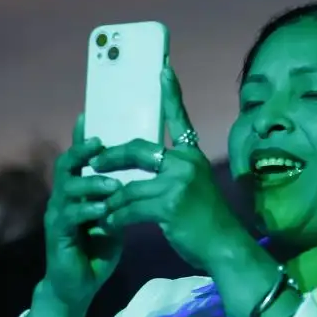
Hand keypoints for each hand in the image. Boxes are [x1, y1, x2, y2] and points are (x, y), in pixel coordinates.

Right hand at [39, 119, 124, 316]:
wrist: (77, 286)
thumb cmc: (95, 252)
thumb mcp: (112, 219)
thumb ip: (118, 198)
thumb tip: (140, 177)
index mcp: (77, 193)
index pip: (79, 160)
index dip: (82, 139)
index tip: (90, 116)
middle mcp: (62, 199)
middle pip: (66, 165)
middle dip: (82, 152)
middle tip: (100, 144)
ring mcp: (57, 216)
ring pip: (68, 189)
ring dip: (91, 185)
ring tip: (113, 186)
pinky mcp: (57, 235)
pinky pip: (69, 216)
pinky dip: (87, 211)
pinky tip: (103, 211)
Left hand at [90, 66, 254, 270]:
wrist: (223, 246)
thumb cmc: (204, 221)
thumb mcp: (192, 188)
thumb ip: (171, 174)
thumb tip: (142, 168)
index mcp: (192, 155)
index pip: (178, 119)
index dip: (170, 94)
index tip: (162, 69)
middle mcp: (186, 162)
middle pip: (137, 150)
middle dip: (111, 157)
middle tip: (93, 163)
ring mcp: (177, 182)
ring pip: (128, 185)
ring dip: (110, 199)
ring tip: (98, 207)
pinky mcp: (168, 204)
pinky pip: (129, 207)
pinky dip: (115, 218)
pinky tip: (108, 224)